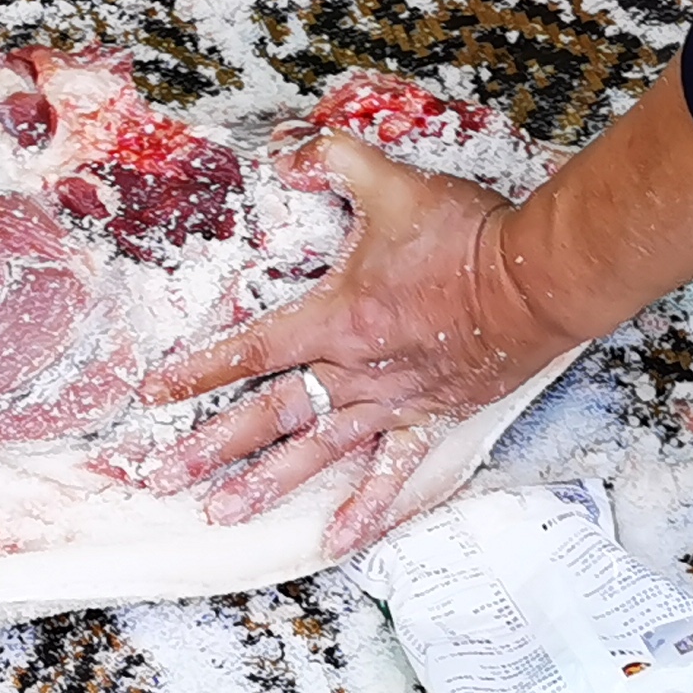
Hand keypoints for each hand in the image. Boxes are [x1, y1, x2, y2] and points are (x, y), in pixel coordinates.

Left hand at [136, 133, 575, 556]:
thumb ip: (332, 159)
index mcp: (336, 317)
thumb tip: (284, 149)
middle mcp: (354, 370)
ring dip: (266, 485)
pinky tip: (335, 544)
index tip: (154, 395)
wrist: (537, 280)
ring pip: (315, 452)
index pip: (251, 348)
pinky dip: (364, 511)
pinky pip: (391, 475)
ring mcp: (391, 403)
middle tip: (163, 479)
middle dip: (211, 447)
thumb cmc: (465, 234)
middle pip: (268, 415)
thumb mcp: (390, 181)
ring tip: (221, 515)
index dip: (200, 370)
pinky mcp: (430, 420)